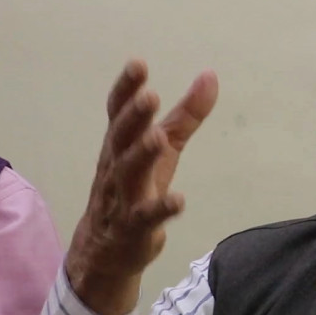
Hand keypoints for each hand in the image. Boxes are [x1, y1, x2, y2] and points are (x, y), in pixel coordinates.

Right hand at [66, 60, 218, 314]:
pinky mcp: (135, 228)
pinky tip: (178, 200)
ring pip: (129, 174)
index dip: (126, 89)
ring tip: (157, 139)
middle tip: (149, 96)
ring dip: (142, 155)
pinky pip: (146, 218)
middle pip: (121, 138)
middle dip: (134, 117)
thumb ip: (186, 114)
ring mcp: (123, 198)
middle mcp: (116, 167)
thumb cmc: (135, 188)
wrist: (105, 250)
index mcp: (120, 145)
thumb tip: (210, 75)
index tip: (137, 64)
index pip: (118, 112)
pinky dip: (161, 208)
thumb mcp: (164, 148)